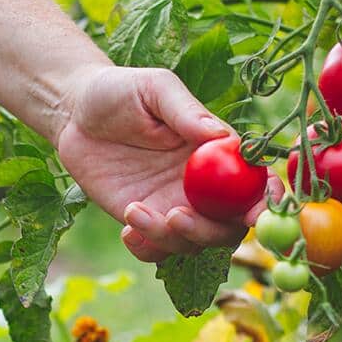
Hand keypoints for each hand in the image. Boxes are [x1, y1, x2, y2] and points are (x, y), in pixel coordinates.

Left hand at [54, 66, 259, 262]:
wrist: (74, 113)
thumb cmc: (120, 91)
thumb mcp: (154, 89)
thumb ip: (186, 112)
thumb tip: (221, 135)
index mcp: (218, 153)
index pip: (256, 183)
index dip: (266, 202)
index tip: (256, 214)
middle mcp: (203, 186)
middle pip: (229, 226)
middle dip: (210, 231)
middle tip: (175, 216)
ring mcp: (173, 205)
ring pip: (193, 243)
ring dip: (170, 239)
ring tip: (133, 211)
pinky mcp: (144, 219)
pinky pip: (157, 251)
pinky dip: (147, 250)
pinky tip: (126, 228)